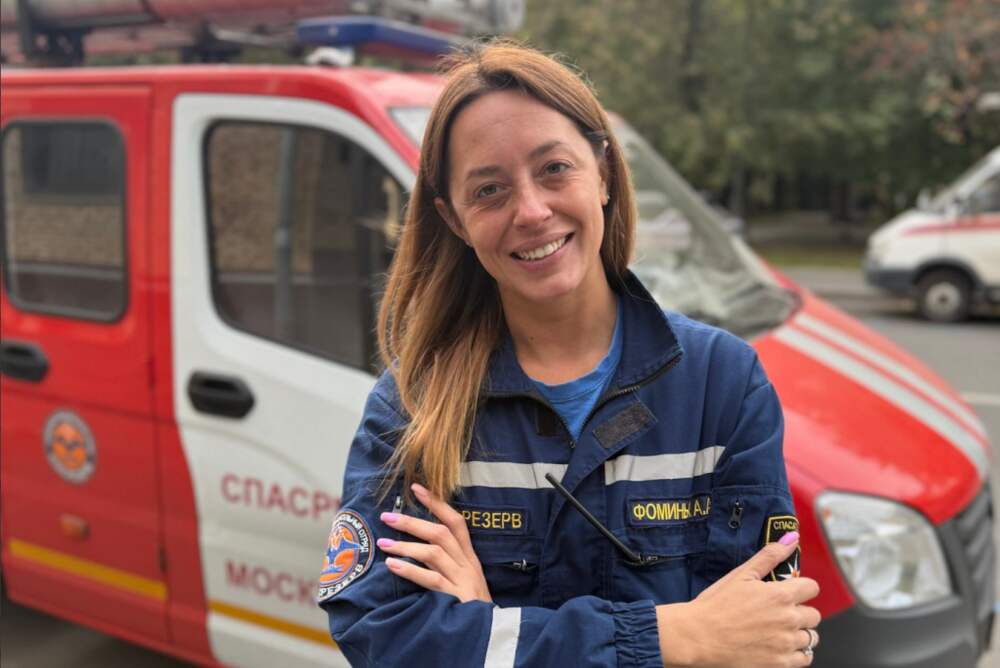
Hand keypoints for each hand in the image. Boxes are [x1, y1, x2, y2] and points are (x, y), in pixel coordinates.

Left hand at [378, 483, 492, 603]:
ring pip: (435, 553)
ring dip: (406, 545)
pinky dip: (410, 570)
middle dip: (413, 522)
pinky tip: (392, 566)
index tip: (417, 488)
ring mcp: (463, 580)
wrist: (491, 635)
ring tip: (383, 543)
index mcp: (469, 557)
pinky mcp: (456, 598)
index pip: (456, 522)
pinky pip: (431, 579)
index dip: (437, 503)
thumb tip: (412, 547)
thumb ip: (442, 564)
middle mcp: (468, 564)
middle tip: (388, 516)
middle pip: (441, 533)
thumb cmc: (470, 607)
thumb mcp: (461, 580)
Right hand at [656, 533, 820, 667]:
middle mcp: (789, 619)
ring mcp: (786, 644)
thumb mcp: (741, 575)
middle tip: (780, 613)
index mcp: (781, 595)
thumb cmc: (716, 606)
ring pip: (810, 638)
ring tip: (778, 631)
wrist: (698, 636)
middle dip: (800, 612)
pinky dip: (796, 654)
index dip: (802, 588)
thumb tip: (791, 539)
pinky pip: (803, 659)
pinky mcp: (780, 664)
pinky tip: (779, 647)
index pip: (812, 588)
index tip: (791, 591)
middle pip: (814, 615)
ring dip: (799, 633)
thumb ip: (770, 556)